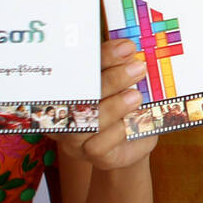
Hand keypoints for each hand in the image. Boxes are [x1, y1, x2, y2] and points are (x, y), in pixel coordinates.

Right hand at [53, 39, 156, 169]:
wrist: (133, 141)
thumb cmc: (125, 105)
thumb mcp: (125, 85)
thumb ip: (121, 68)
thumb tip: (131, 49)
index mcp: (68, 86)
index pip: (81, 67)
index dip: (103, 56)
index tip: (126, 47)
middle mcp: (65, 111)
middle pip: (81, 94)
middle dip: (111, 79)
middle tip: (137, 67)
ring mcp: (74, 136)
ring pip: (87, 121)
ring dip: (114, 106)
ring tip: (136, 95)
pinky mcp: (89, 155)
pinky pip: (97, 145)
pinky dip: (117, 131)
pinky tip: (131, 122)